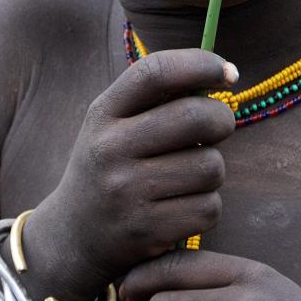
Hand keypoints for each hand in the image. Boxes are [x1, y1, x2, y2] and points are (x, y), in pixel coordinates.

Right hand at [29, 50, 236, 297]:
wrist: (72, 236)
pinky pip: (208, 208)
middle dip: (222, 119)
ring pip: (210, 166)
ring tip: (191, 175)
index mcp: (103, 113)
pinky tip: (184, 206)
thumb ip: (158, 97)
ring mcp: (126, 192)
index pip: (156, 72)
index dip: (200, 64)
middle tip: (220, 127)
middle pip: (195, 117)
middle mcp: (110, 149)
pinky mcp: (145, 231)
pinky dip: (207, 206)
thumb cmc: (111, 167)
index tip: (228, 72)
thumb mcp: (114, 123)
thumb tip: (224, 72)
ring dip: (213, 169)